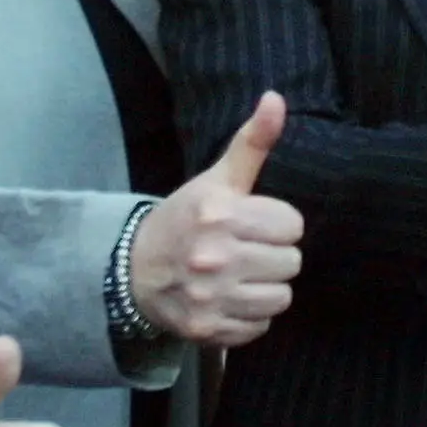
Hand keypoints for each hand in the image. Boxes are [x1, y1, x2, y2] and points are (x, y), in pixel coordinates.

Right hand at [131, 93, 304, 347]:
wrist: (133, 269)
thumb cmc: (185, 219)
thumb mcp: (216, 179)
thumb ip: (251, 142)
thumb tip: (275, 98)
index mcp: (220, 214)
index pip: (292, 226)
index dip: (278, 224)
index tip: (255, 224)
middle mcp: (214, 256)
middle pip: (291, 263)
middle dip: (274, 256)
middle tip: (248, 251)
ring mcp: (210, 297)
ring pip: (281, 297)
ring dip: (267, 288)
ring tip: (243, 276)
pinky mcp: (207, 329)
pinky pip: (261, 326)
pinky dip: (250, 315)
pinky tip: (230, 299)